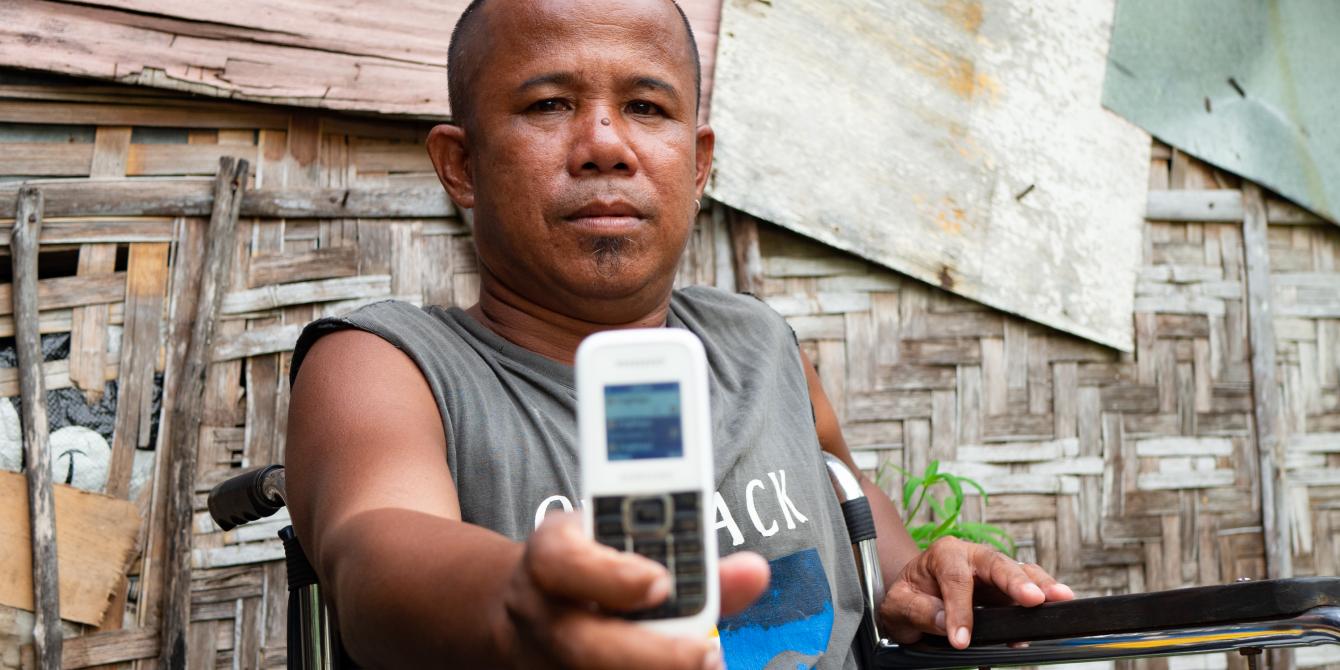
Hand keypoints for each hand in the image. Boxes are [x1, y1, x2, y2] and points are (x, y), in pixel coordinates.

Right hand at [501, 513, 769, 668]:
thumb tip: (755, 572)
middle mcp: (543, 614)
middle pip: (581, 644)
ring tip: (707, 665)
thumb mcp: (624, 541)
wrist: (527, 608)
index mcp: (551, 557)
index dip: (612, 575)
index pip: (564, 562)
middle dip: (650, 653)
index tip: (662, 582)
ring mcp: (544, 661)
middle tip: (706, 653)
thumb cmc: (591, 567)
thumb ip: (691, 558)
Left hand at [879, 537, 1073, 648]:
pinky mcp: (1006, 590)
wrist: (913, 600)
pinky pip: (1025, 593)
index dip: (960, 610)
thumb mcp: (899, 606)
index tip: (961, 639)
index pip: (955, 579)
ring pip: (1019, 572)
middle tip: (1034, 599)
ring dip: (1040, 586)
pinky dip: (1040, 602)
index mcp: (943, 554)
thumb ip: (920, 611)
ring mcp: (992, 573)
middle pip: (997, 564)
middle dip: (1016, 581)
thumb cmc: (907, 598)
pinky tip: (1051, 615)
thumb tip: (946, 622)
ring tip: (1061, 599)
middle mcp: (971, 557)